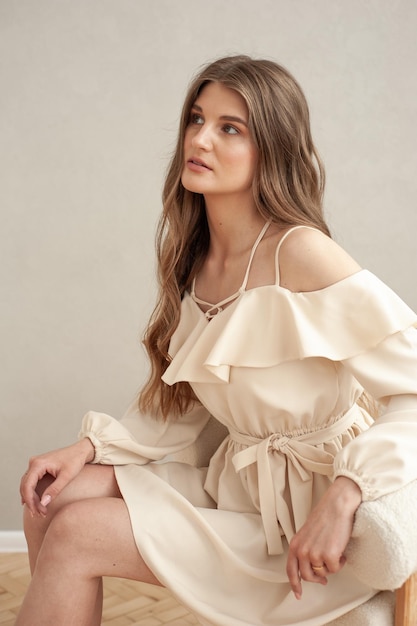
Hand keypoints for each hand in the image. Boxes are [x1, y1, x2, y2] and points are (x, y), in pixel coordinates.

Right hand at [20, 438, 94, 517]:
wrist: (80, 451)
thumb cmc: (75, 460)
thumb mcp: (67, 476)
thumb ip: (55, 489)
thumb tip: (43, 503)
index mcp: (38, 463)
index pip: (27, 486)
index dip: (31, 501)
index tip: (38, 512)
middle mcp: (34, 463)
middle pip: (25, 486)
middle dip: (31, 502)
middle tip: (39, 514)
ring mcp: (35, 464)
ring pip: (26, 485)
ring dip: (31, 498)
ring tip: (39, 511)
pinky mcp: (39, 467)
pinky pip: (31, 482)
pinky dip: (33, 492)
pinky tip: (35, 503)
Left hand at [286, 476, 361, 598]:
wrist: (337, 505)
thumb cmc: (325, 516)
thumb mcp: (307, 534)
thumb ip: (305, 549)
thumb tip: (311, 570)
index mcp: (295, 544)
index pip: (291, 570)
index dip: (295, 584)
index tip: (298, 594)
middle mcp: (302, 550)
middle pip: (308, 576)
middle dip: (318, 578)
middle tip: (325, 576)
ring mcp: (314, 553)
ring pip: (324, 573)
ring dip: (330, 566)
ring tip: (334, 552)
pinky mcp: (329, 555)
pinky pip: (336, 569)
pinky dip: (340, 562)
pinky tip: (341, 550)